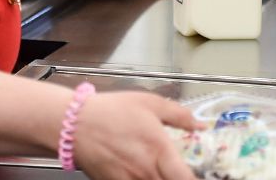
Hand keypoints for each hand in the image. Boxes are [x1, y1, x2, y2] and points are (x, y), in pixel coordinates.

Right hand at [72, 91, 198, 179]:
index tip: (200, 175)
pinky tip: (143, 173)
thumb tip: (200, 125)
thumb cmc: (112, 112)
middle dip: (177, 179)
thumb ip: (179, 116)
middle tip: (177, 170)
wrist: (75, 125)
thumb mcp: (150, 103)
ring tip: (159, 170)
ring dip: (160, 179)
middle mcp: (146, 172)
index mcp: (160, 151)